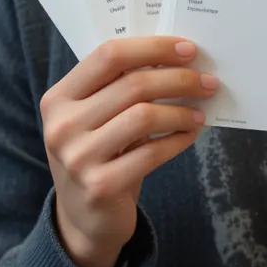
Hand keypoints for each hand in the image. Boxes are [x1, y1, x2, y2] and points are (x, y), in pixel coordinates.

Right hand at [40, 36, 218, 266]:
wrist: (83, 219)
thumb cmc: (99, 153)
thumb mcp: (97, 115)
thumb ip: (121, 85)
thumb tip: (177, 56)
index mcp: (59, 97)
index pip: (109, 55)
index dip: (153, 47)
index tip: (188, 48)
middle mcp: (61, 125)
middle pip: (133, 84)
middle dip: (179, 79)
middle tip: (207, 81)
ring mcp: (77, 158)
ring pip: (144, 116)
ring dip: (181, 111)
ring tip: (200, 112)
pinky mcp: (99, 187)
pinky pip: (151, 153)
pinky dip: (178, 140)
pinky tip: (190, 134)